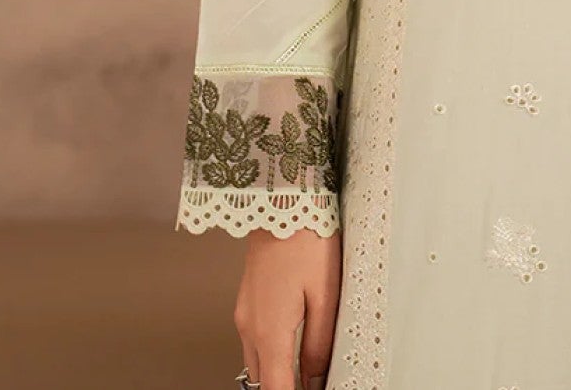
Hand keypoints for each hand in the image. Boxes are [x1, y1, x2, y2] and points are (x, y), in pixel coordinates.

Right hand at [234, 226, 341, 389]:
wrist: (282, 199)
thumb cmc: (307, 238)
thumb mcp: (325, 295)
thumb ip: (320, 343)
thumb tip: (317, 378)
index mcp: (270, 330)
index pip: (275, 389)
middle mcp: (250, 327)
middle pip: (261, 382)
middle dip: (284, 389)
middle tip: (313, 386)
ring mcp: (245, 314)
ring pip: (256, 364)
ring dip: (276, 376)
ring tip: (306, 377)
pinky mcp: (248, 301)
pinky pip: (256, 343)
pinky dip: (271, 356)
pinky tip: (292, 354)